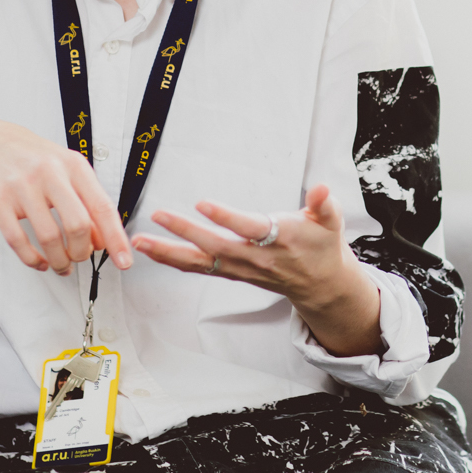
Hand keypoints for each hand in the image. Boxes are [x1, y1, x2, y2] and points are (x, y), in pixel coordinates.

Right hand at [0, 115, 130, 276]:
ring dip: (59, 260)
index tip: (124, 261)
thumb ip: (84, 197)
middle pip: (78, 225)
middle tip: (79, 259)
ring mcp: (21, 186)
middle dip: (82, 252)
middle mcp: (49, 172)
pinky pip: (17, 239)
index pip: (102, 206)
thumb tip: (103, 237)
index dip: (116, 238)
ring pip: (49, 237)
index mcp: (72, 164)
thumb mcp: (62, 166)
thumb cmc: (26, 155)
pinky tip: (39, 261)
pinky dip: (32, 258)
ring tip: (61, 266)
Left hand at [136, 184, 382, 355]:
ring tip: (140, 241)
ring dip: (168, 252)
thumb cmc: (322, 245)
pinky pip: (198, 269)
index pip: (249, 228)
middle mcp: (256, 257)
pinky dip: (173, 260)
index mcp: (280, 239)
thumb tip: (322, 188)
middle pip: (216, 246)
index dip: (225, 217)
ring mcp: (241, 268)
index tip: (202, 204)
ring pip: (200, 263)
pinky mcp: (231, 273)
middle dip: (185, 232)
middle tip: (159, 216)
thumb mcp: (331, 220)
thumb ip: (324, 203)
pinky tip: (152, 251)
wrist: (320, 284)